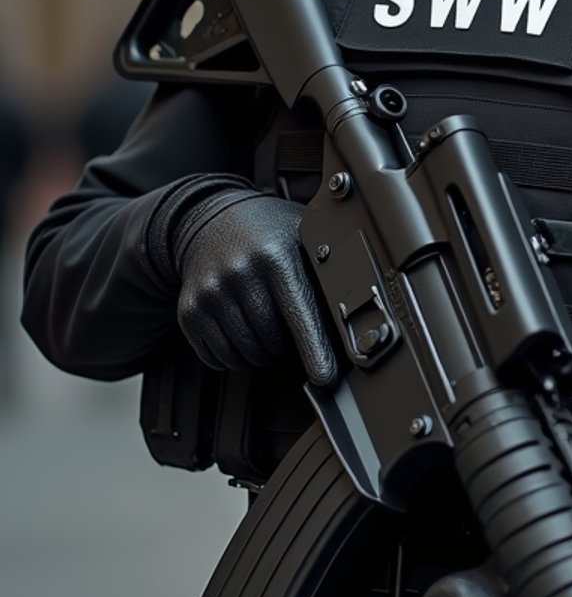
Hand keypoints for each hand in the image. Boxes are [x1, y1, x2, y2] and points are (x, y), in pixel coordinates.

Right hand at [173, 189, 336, 385]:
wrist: (209, 218)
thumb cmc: (266, 232)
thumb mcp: (300, 235)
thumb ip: (325, 269)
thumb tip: (357, 313)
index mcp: (275, 256)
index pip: (299, 313)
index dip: (314, 350)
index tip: (325, 378)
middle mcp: (239, 273)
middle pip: (273, 341)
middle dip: (286, 344)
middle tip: (287, 322)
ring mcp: (210, 293)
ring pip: (245, 355)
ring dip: (261, 352)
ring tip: (264, 322)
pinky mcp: (189, 311)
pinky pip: (217, 358)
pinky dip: (234, 355)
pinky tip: (240, 328)